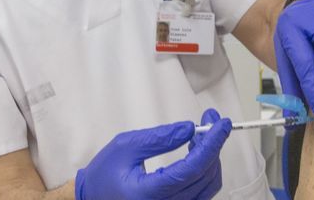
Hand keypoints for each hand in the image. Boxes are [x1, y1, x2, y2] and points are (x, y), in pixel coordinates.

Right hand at [75, 109, 231, 199]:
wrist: (92, 198)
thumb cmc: (104, 174)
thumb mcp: (126, 146)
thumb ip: (159, 138)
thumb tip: (189, 128)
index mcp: (149, 194)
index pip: (191, 169)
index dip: (211, 145)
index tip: (221, 124)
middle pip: (204, 176)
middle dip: (213, 144)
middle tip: (211, 120)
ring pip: (208, 185)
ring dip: (211, 156)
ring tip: (202, 134)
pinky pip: (202, 191)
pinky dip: (205, 169)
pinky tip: (197, 152)